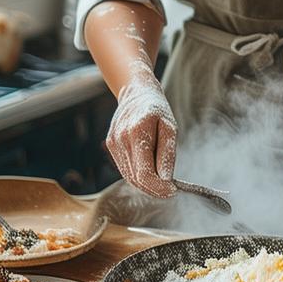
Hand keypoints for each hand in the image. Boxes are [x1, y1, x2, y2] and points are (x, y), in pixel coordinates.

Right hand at [106, 67, 176, 197]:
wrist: (136, 91)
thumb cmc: (157, 109)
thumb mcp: (170, 127)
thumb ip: (167, 154)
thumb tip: (167, 179)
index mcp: (137, 132)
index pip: (145, 173)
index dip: (159, 187)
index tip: (172, 190)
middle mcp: (121, 139)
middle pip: (136, 178)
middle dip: (154, 188)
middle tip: (169, 189)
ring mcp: (113, 142)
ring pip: (129, 176)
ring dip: (146, 183)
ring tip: (161, 180)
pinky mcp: (110, 144)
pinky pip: (124, 167)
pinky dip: (137, 173)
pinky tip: (149, 168)